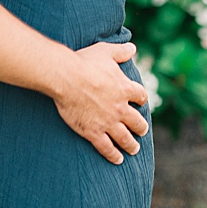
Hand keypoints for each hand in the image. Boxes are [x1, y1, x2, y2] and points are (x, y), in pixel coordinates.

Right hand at [52, 41, 150, 164]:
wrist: (66, 77)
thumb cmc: (84, 62)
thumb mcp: (105, 51)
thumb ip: (120, 51)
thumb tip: (132, 48)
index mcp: (125, 89)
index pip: (141, 97)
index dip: (141, 100)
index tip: (140, 103)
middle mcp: (121, 108)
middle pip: (137, 122)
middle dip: (140, 128)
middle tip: (140, 131)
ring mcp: (108, 122)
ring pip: (125, 138)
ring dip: (131, 145)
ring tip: (133, 149)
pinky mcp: (94, 132)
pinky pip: (107, 147)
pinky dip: (113, 155)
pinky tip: (117, 159)